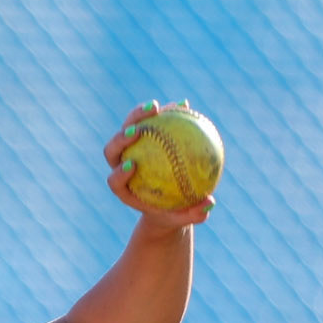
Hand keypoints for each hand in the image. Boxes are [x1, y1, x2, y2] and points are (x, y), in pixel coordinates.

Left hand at [104, 101, 213, 228]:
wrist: (164, 202)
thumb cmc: (173, 213)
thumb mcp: (184, 217)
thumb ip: (194, 213)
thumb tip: (210, 202)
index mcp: (124, 189)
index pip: (114, 181)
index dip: (118, 174)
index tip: (132, 166)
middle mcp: (121, 166)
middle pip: (112, 150)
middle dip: (121, 139)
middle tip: (137, 131)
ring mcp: (128, 150)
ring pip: (128, 128)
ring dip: (138, 115)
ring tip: (157, 107)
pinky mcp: (141, 136)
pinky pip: (151, 121)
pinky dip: (165, 113)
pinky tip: (183, 104)